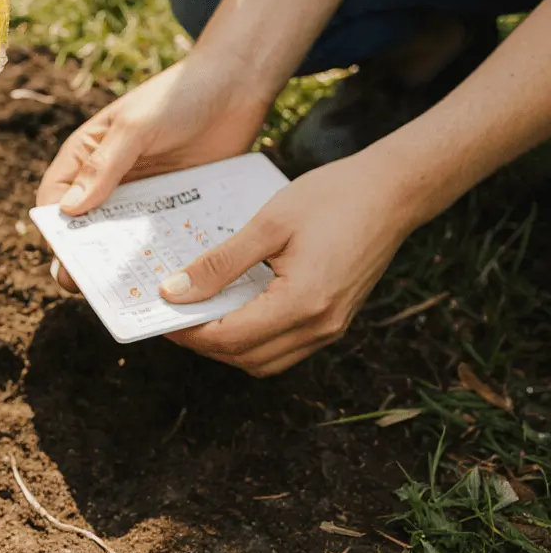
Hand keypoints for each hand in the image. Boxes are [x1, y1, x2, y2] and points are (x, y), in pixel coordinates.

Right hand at [37, 56, 273, 290]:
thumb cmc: (177, 96)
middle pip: (84, 228)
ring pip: (120, 239)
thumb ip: (104, 166)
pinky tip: (169, 276)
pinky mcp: (173, 205)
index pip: (54, 200)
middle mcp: (107, 181)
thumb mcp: (136, 127)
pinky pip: (159, 237)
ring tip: (129, 293)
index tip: (64, 260)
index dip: (54, 231)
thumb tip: (68, 211)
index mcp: (85, 156)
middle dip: (86, 258)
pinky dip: (159, 256)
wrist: (236, 85)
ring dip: (122, 263)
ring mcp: (140, 196)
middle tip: (93, 289)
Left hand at [158, 155, 417, 375]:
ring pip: (264, 361)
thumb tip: (174, 292)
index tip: (160, 313)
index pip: (230, 338)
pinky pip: (284, 348)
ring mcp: (331, 328)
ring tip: (199, 312)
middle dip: (202, 342)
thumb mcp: (267, 226)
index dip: (189, 331)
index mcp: (303, 303)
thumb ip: (218, 264)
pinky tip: (234, 310)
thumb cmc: (333, 198)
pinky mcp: (334, 321)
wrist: (392, 192)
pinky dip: (253, 340)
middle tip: (173, 312)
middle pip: (244, 357)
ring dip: (227, 346)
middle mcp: (319, 326)